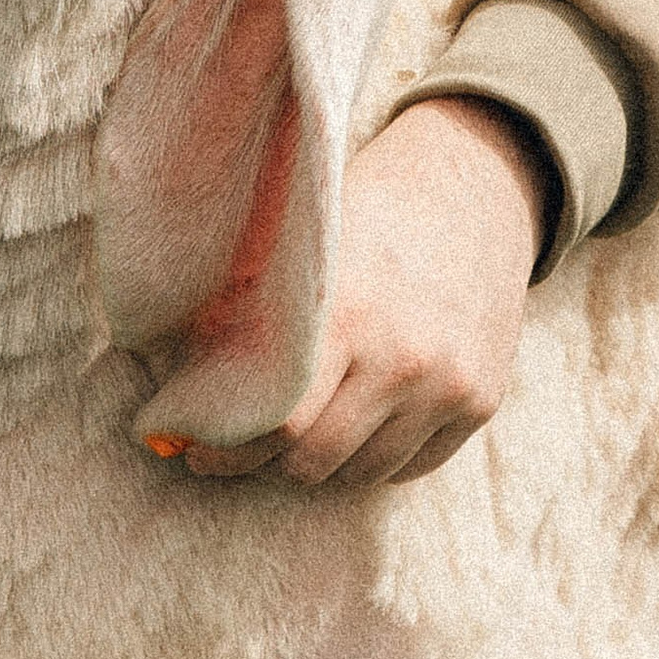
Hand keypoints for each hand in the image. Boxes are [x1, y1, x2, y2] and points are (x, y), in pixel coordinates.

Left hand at [180, 94, 550, 488]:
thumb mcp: (301, 249)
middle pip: (313, 461)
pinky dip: (374, 459)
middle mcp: (404, 359)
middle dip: (264, 463)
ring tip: (295, 436)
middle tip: (237, 450)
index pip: (277, 424)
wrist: (473, 185)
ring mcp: (449, 386)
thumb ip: (246, 317)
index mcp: (347, 313)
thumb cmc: (366, 211)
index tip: (196, 450)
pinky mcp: (482, 402)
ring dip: (321, 463)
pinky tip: (350, 430)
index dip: (226, 449)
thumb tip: (176, 390)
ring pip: (361, 473)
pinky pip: (411, 467)